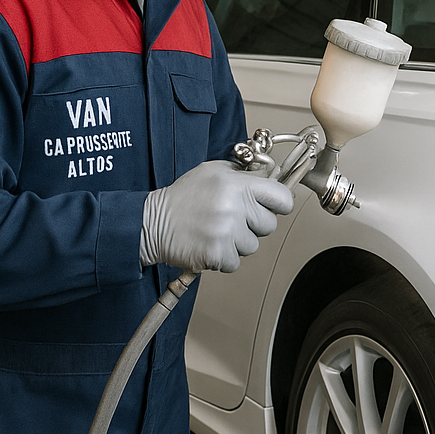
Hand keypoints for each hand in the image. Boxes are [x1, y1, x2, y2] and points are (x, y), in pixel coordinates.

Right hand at [139, 160, 293, 272]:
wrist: (152, 222)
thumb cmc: (185, 196)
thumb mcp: (214, 172)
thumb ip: (244, 174)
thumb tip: (272, 179)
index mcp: (238, 185)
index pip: (282, 198)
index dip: (280, 204)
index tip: (273, 206)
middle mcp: (234, 207)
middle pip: (269, 225)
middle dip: (254, 224)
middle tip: (233, 219)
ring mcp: (226, 232)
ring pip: (253, 245)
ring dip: (237, 242)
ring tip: (216, 230)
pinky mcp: (217, 254)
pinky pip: (236, 261)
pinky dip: (224, 257)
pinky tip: (209, 243)